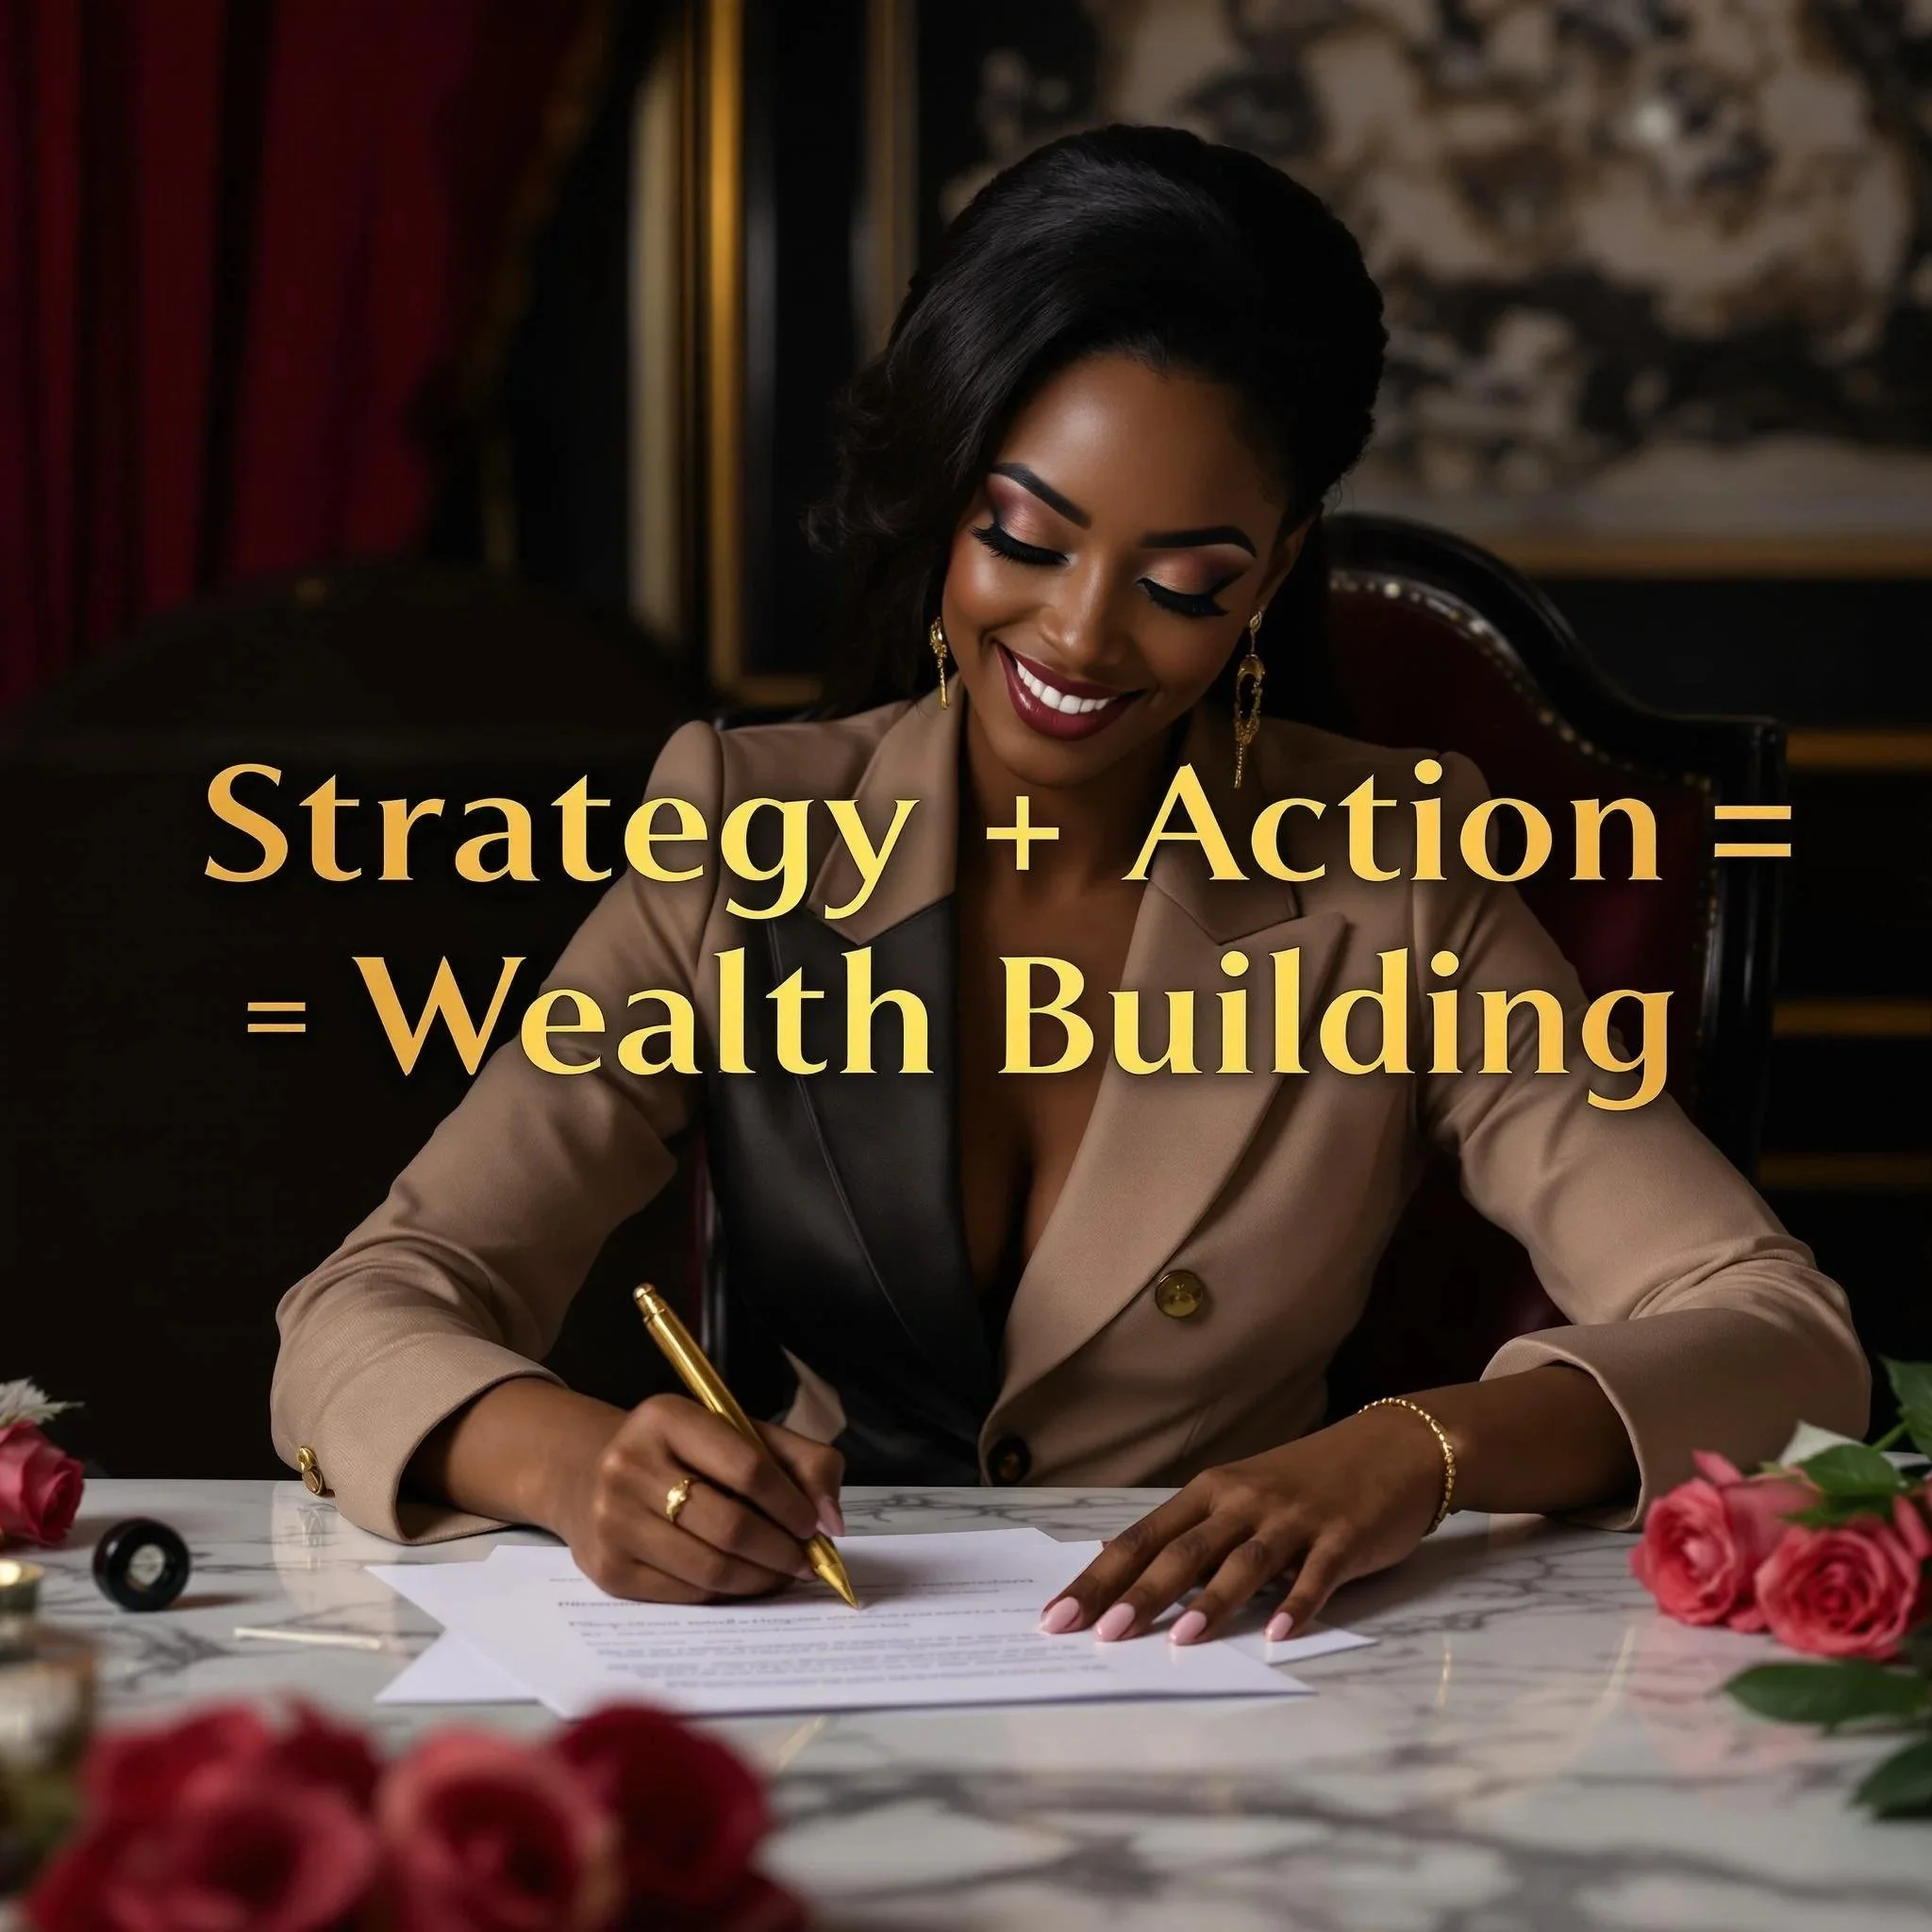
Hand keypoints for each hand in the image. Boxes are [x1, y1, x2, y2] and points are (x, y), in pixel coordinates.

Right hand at [550, 1394, 844, 1603]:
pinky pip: (685, 1593)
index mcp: (666, 1417)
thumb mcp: (738, 1433)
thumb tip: (832, 1520)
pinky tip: (744, 1581)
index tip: (816, 1525)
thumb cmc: (681, 1453)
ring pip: (709, 1568)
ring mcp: (612, 1521)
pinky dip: (726, 1593)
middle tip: (807, 1561)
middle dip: (782, 1550)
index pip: (747, 1467)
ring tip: (783, 1573)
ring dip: (760, 1578)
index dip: (792, 1503)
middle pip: (730, 1526)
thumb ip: (801, 1461)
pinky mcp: (608, 1569)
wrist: (588, 1472)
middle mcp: (629, 1465)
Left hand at [1040, 1405, 1448, 1644]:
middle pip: (1183, 1551)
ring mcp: (1293, 1518)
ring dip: (1212, 1602)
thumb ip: (1184, 1530)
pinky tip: (1276, 1633)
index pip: (1143, 1538)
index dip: (1099, 1576)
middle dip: (1140, 1594)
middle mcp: (1244, 1501)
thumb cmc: (1305, 1480)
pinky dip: (1295, 1603)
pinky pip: (1315, 1574)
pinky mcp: (1341, 1537)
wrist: (1391, 1448)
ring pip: (1244, 1562)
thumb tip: (1112, 1558)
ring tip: (1179, 1641)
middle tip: (1101, 1633)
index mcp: (1211, 1492)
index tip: (1059, 1615)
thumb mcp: (1237, 1494)